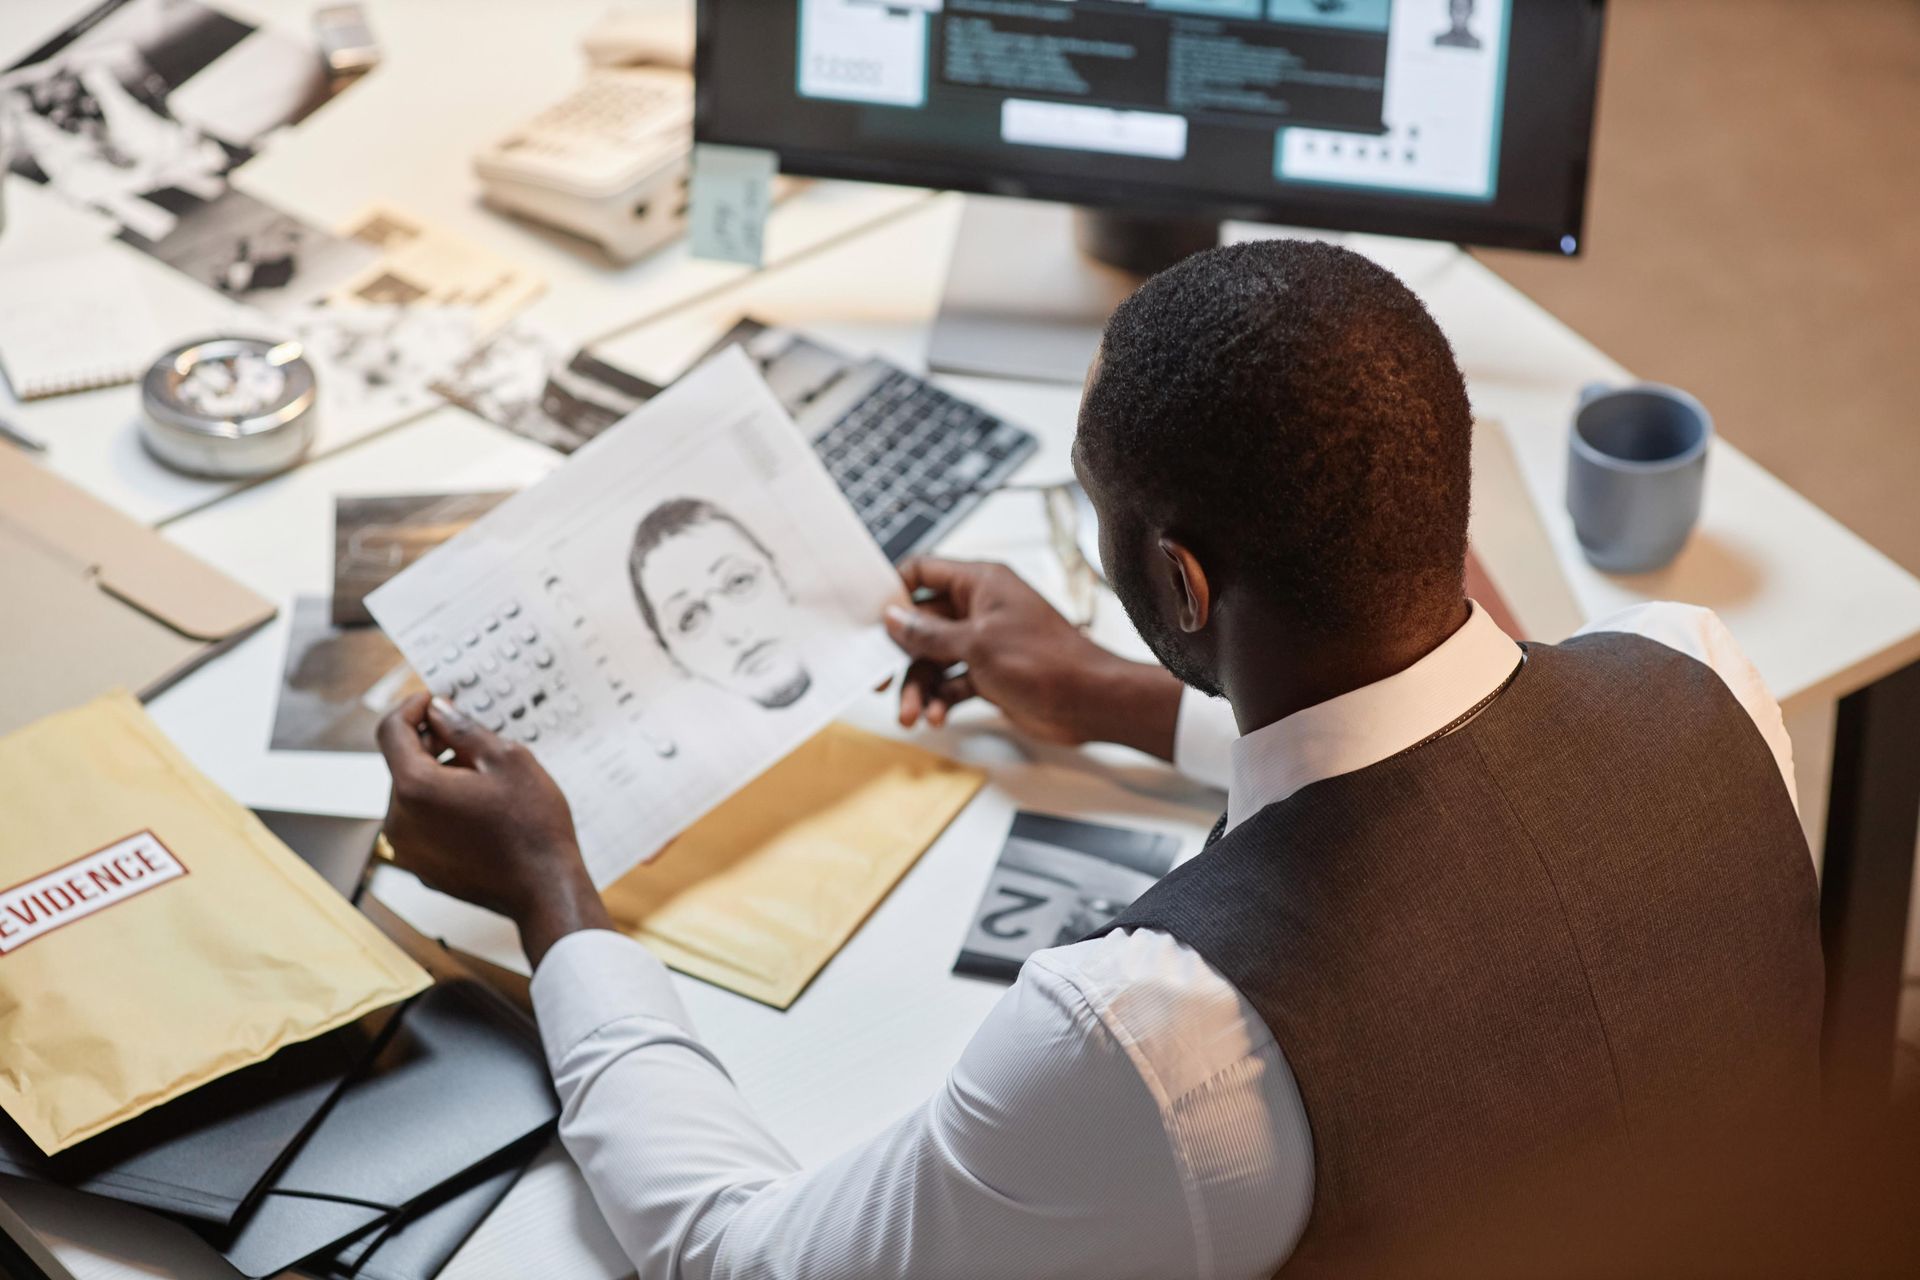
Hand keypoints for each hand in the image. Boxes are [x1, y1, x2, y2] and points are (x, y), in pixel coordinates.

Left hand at [376, 694, 611, 967]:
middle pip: (402, 764)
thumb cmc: (532, 825)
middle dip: (431, 744)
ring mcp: (408, 850)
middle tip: (472, 739)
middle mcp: (399, 821)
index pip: (390, 731)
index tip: (435, 700)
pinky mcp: (422, 868)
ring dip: (438, 777)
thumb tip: (438, 710)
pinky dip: (442, 809)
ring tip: (483, 778)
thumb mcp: (507, 759)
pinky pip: (422, 825)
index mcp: (415, 788)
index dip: (412, 707)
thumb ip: (462, 729)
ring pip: (412, 796)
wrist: (546, 890)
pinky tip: (480, 810)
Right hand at [883, 557, 1183, 760]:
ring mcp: (985, 642)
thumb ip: (930, 633)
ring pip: (934, 660)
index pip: (924, 573)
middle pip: (923, 625)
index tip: (871, 620)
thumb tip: (894, 619)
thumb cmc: (1046, 661)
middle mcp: (980, 608)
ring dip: (920, 687)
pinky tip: (937, 716)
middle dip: (902, 656)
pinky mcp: (990, 674)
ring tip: (911, 715)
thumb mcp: (977, 643)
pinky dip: (941, 699)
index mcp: (980, 583)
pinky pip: (952, 682)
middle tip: (880, 681)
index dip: (895, 593)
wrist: (1089, 702)